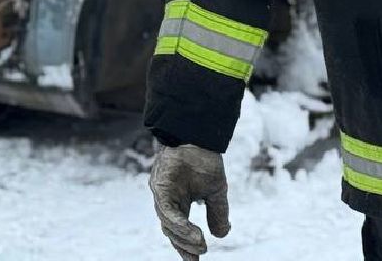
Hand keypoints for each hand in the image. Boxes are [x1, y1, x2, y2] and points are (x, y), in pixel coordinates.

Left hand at [150, 144, 229, 258]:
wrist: (199, 134)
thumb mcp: (216, 190)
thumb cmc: (204, 159)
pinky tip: (192, 232)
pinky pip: (165, 210)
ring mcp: (161, 193)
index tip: (196, 260)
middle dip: (183, 246)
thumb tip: (222, 235)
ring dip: (183, 237)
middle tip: (198, 255)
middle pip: (170, 230)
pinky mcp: (159, 186)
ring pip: (167, 223)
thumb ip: (217, 212)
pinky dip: (178, 224)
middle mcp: (167, 200)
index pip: (179, 229)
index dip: (186, 245)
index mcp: (178, 202)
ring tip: (200, 244)